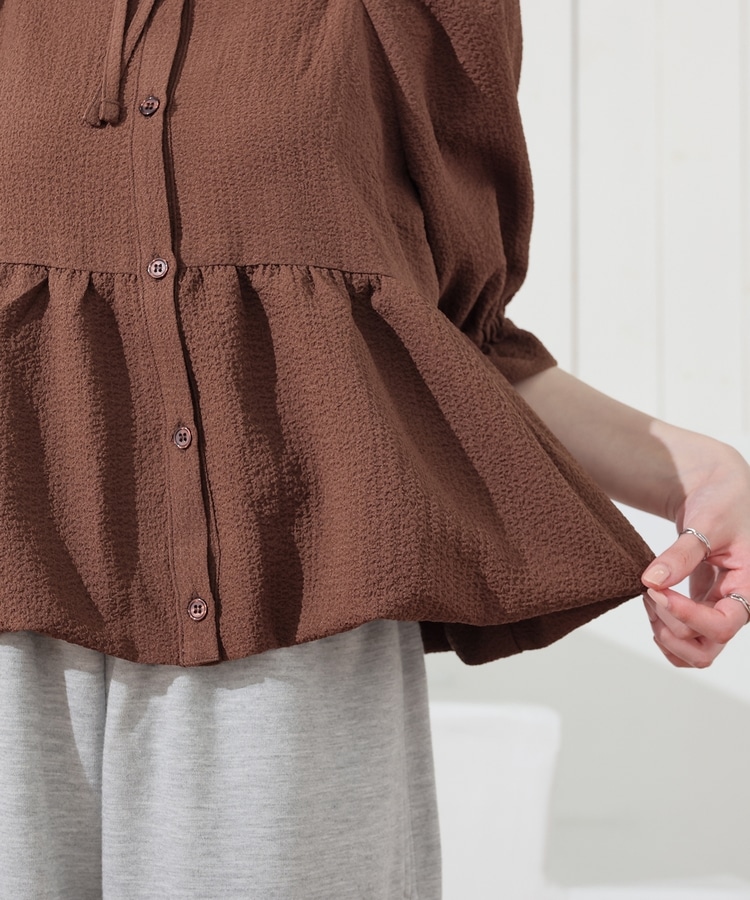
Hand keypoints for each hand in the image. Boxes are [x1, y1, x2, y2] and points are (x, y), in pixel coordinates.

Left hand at [641, 445, 749, 667]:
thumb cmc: (722, 502)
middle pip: (706, 650)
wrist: (718, 492)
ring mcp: (718, 609)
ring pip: (694, 651)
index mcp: (749, 587)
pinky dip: (664, 631)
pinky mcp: (701, 607)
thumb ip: (681, 554)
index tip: (657, 591)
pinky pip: (685, 638)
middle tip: (652, 593)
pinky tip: (653, 602)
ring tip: (650, 596)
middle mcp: (736, 605)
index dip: (686, 616)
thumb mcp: (705, 523)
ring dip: (664, 632)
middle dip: (671, 628)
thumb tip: (653, 581)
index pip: (723, 626)